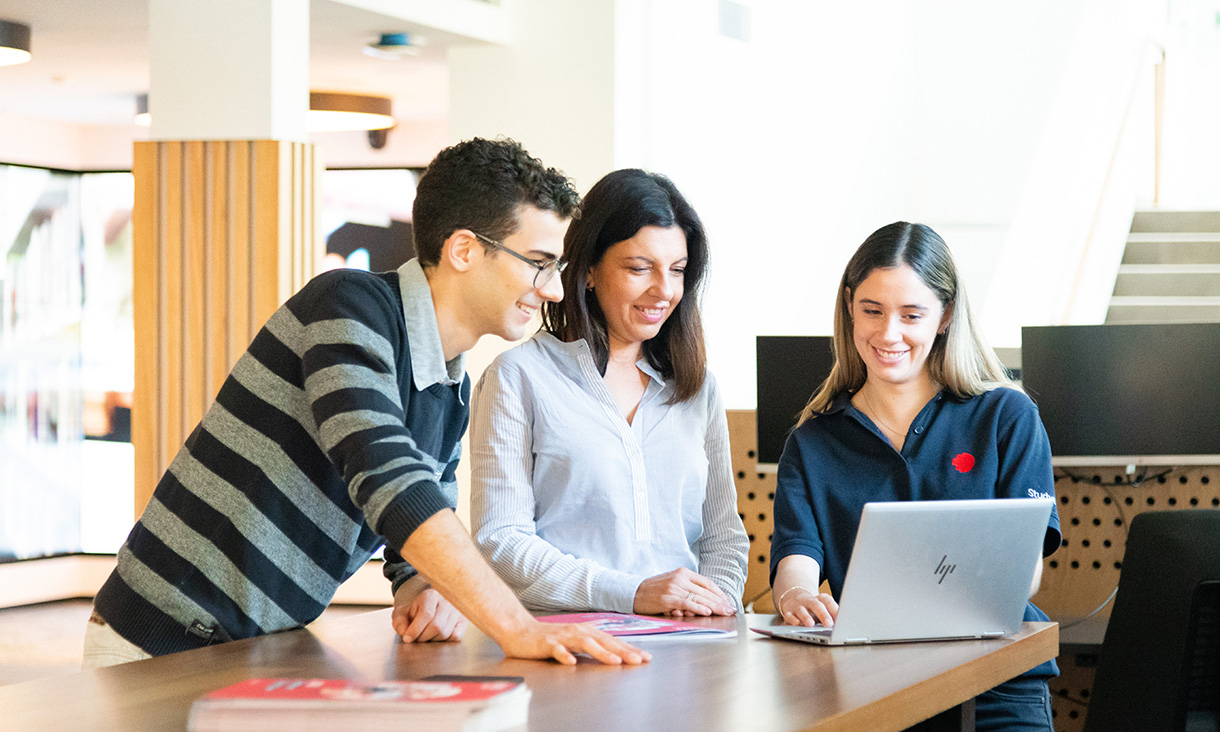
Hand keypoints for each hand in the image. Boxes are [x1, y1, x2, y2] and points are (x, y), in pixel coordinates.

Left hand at [392, 585, 468, 642]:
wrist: (430, 604)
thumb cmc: (416, 610)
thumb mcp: (402, 612)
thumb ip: (399, 621)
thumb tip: (404, 632)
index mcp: (431, 596)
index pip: (426, 614)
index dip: (415, 629)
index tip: (407, 638)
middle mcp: (447, 601)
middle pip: (437, 626)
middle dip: (423, 637)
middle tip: (416, 639)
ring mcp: (457, 611)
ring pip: (445, 633)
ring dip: (432, 640)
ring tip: (426, 636)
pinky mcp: (464, 621)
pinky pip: (455, 637)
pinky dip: (445, 641)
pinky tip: (437, 636)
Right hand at [496, 620, 650, 665]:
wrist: (520, 631)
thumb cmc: (550, 638)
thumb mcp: (576, 642)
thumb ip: (593, 647)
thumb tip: (616, 655)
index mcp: (587, 632)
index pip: (612, 641)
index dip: (630, 649)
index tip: (646, 658)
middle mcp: (578, 631)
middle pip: (604, 642)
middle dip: (623, 651)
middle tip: (639, 660)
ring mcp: (563, 637)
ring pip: (585, 644)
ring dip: (601, 652)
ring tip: (615, 661)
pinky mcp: (547, 643)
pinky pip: (557, 650)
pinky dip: (565, 656)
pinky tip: (572, 662)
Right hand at [633, 567, 735, 616]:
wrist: (633, 592)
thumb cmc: (653, 590)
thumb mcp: (672, 583)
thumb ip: (688, 589)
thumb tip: (706, 601)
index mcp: (683, 573)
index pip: (707, 583)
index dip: (719, 593)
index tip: (728, 602)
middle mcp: (680, 578)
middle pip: (705, 591)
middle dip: (721, 602)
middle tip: (731, 610)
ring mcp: (674, 587)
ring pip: (699, 598)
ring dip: (714, 606)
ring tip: (724, 612)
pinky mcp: (668, 598)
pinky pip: (687, 603)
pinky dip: (698, 608)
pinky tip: (707, 612)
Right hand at [778, 587, 837, 627]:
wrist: (794, 598)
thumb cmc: (814, 608)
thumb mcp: (823, 608)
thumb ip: (833, 615)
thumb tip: (845, 624)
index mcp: (820, 599)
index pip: (828, 602)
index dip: (835, 610)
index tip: (841, 619)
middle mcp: (809, 601)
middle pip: (816, 605)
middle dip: (823, 615)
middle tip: (829, 624)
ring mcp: (798, 606)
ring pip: (802, 610)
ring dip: (806, 617)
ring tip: (811, 624)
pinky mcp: (789, 612)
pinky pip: (789, 615)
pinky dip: (792, 619)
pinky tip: (796, 624)